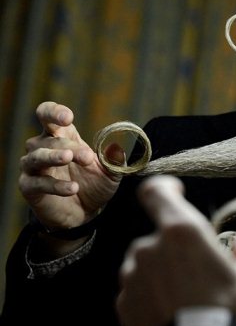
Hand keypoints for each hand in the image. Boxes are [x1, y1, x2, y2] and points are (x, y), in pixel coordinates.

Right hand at [19, 102, 123, 231]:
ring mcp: (33, 168)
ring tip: (68, 158)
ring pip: (36, 156)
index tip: (68, 118)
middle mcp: (43, 148)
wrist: (85, 213)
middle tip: (88, 157)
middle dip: (69, 146)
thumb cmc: (94, 185)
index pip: (47, 114)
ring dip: (53, 156)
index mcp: (62, 136)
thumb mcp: (111, 173)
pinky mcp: (29, 187)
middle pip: (49, 139)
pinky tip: (73, 188)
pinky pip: (37, 183)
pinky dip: (55, 185)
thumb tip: (116, 148)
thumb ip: (115, 161)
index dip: (54, 112)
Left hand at [117, 176, 235, 325]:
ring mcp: (133, 277)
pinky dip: (153, 293)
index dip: (165, 187)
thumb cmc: (232, 316)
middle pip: (161, 234)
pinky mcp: (124, 304)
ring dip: (165, 270)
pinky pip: (139, 288)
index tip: (176, 192)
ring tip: (189, 296)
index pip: (156, 191)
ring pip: (148, 261)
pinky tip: (174, 310)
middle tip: (203, 272)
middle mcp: (150, 248)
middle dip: (179, 248)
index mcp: (182, 232)